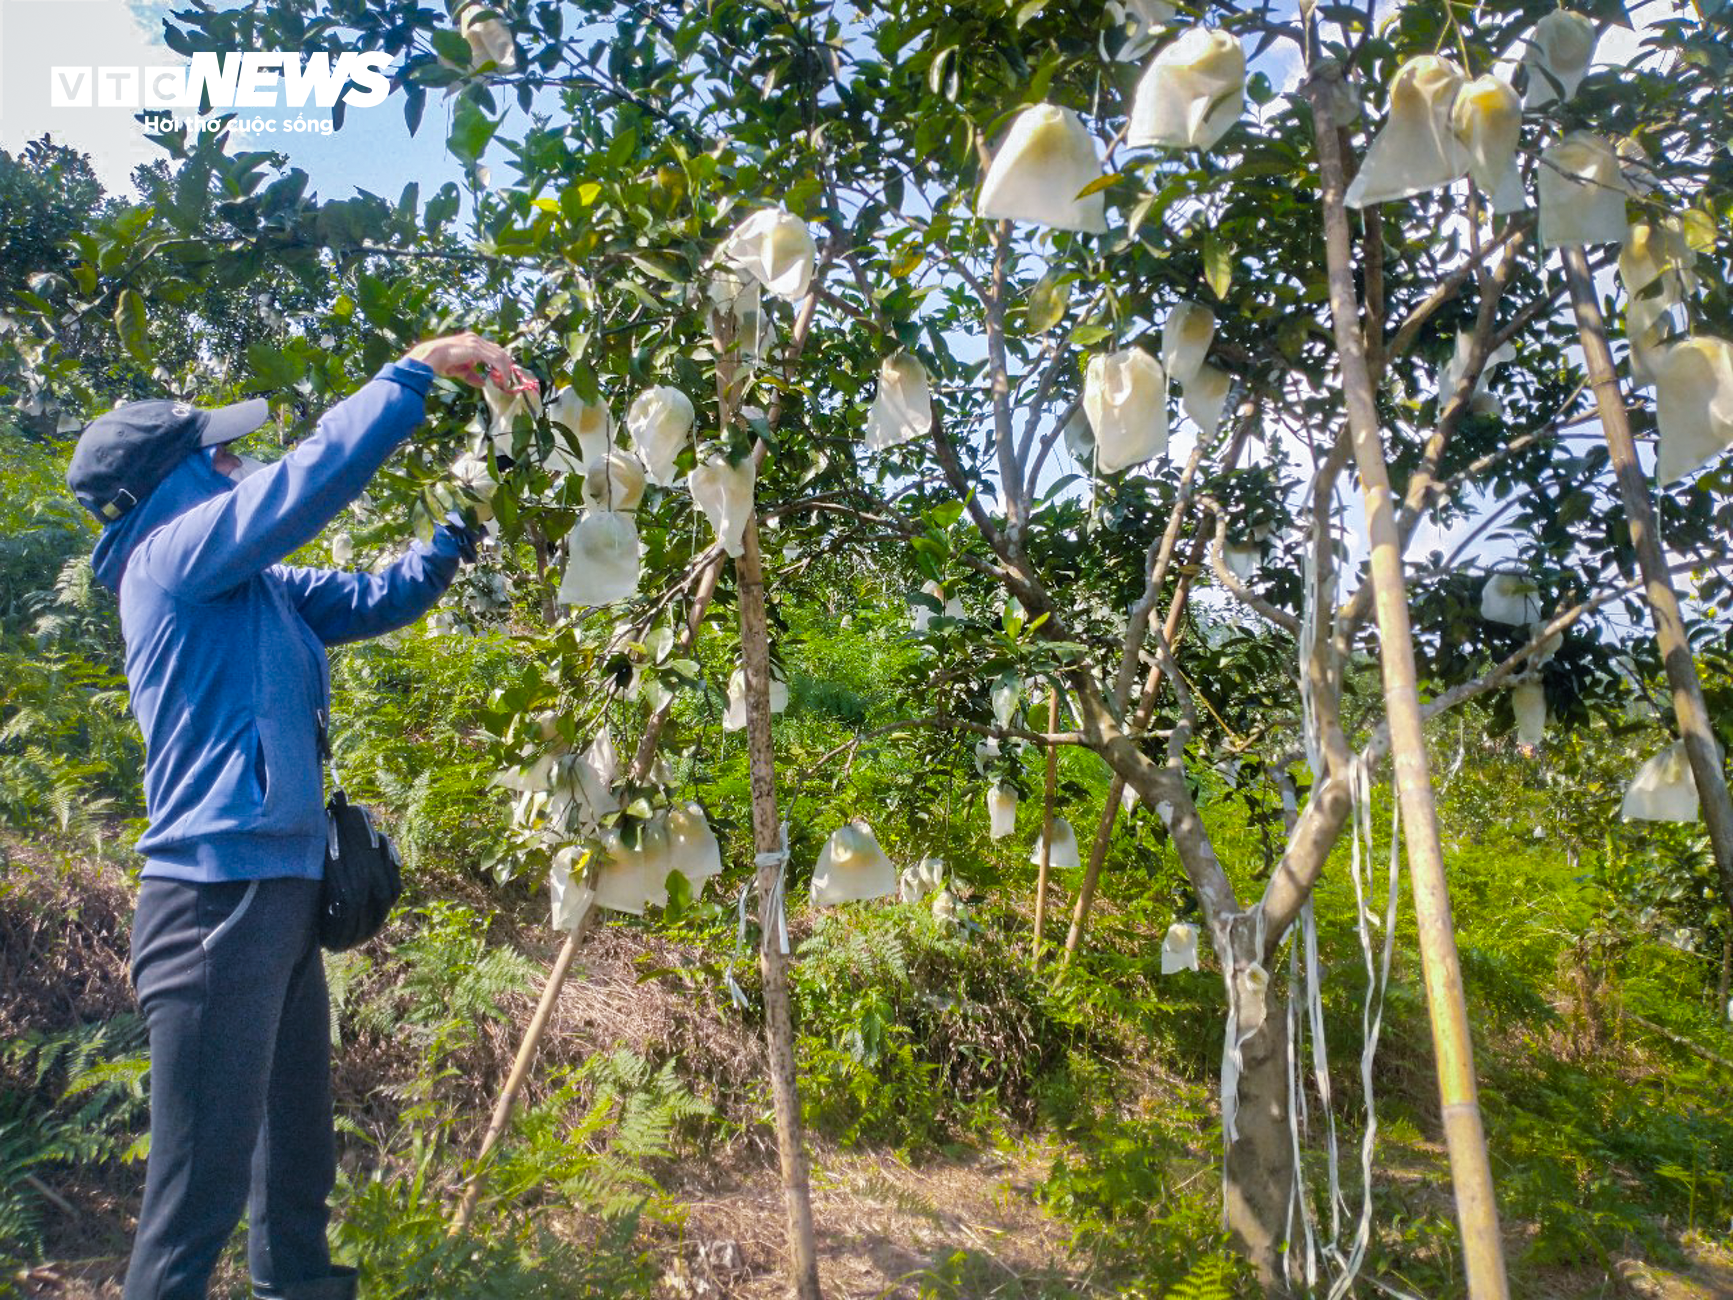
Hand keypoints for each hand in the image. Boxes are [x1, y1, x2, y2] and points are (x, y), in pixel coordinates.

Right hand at [404, 331, 519, 389]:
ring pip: (500, 355)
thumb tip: (483, 384)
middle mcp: (476, 339)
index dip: (501, 363)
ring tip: (504, 382)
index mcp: (473, 341)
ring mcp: (476, 342)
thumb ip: (472, 376)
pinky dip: (501, 370)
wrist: (430, 357)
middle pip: (500, 351)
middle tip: (506, 380)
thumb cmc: (442, 363)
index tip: (503, 376)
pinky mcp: (475, 349)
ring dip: (505, 370)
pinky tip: (500, 379)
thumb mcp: (461, 371)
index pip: (494, 349)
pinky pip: (495, 359)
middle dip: (506, 366)